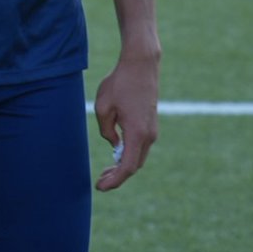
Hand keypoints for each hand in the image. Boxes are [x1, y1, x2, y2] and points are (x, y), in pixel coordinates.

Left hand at [94, 49, 159, 190]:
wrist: (141, 64)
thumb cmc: (119, 83)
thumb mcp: (103, 106)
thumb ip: (105, 130)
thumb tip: (114, 144)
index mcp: (137, 133)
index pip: (127, 167)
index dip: (114, 181)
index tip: (100, 187)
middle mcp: (149, 135)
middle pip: (134, 165)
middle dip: (117, 176)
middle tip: (100, 181)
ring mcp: (153, 129)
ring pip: (138, 156)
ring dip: (123, 165)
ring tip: (106, 171)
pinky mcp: (151, 123)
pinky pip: (140, 146)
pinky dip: (129, 154)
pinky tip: (116, 154)